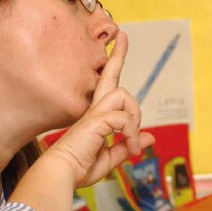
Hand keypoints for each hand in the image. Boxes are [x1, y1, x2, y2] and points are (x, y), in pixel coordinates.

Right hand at [44, 31, 154, 187]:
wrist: (62, 175)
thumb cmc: (80, 167)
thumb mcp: (111, 158)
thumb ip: (128, 145)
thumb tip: (150, 138)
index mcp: (97, 116)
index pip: (107, 87)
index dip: (113, 66)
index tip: (117, 45)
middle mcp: (95, 109)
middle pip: (110, 75)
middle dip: (118, 55)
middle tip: (123, 35)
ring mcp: (95, 112)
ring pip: (124, 95)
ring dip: (135, 118)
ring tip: (131, 141)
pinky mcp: (96, 120)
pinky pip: (124, 119)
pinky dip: (131, 134)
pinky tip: (130, 148)